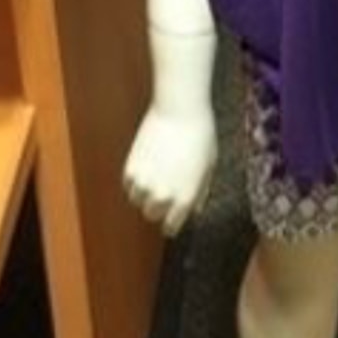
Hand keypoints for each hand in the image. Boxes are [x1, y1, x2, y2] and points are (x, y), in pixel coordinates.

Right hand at [123, 104, 217, 236]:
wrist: (180, 110)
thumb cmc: (200, 134)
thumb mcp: (209, 166)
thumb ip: (201, 191)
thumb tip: (195, 210)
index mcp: (185, 199)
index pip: (171, 227)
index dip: (172, 222)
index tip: (171, 217)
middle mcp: (163, 196)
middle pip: (152, 215)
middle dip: (158, 207)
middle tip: (164, 190)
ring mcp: (144, 184)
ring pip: (137, 200)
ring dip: (144, 193)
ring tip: (155, 174)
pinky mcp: (130, 169)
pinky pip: (129, 185)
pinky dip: (135, 180)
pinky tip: (146, 164)